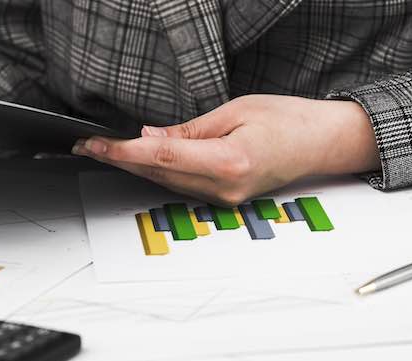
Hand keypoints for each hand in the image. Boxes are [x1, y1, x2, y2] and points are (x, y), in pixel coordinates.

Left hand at [71, 94, 380, 204]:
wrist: (323, 143)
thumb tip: (150, 135)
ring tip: (104, 151)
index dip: (123, 150)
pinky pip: (182, 186)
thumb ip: (189, 129)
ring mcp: (225, 198)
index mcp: (228, 162)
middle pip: (158, 174)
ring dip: (135, 167)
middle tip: (88, 145)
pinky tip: (140, 160)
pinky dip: (158, 172)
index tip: (96, 144)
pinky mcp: (226, 198)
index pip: (162, 155)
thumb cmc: (290, 121)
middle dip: (119, 159)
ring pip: (166, 183)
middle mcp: (224, 188)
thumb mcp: (236, 111)